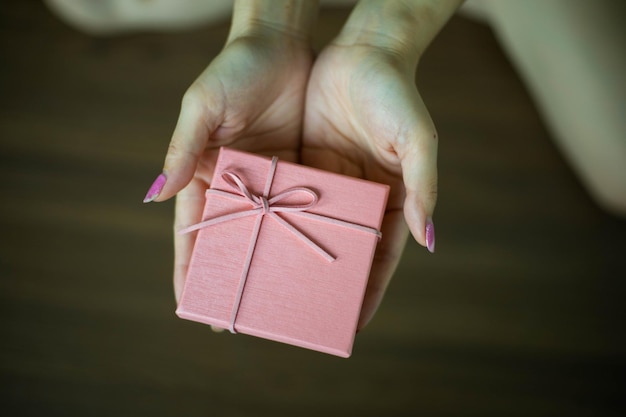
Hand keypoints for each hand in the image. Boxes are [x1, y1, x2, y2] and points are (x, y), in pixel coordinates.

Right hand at [147, 29, 313, 300]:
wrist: (284, 42)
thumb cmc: (235, 68)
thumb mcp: (204, 105)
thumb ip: (184, 147)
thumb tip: (156, 193)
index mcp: (208, 172)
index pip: (194, 229)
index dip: (190, 267)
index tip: (189, 305)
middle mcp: (239, 184)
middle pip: (233, 240)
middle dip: (234, 276)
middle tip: (239, 318)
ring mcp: (272, 181)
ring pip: (271, 233)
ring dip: (275, 264)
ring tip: (282, 302)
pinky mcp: (303, 171)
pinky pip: (305, 210)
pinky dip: (308, 236)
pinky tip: (316, 262)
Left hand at [302, 42, 437, 329]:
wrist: (362, 48)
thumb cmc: (397, 92)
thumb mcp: (416, 139)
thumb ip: (424, 187)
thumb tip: (428, 240)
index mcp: (391, 199)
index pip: (381, 256)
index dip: (370, 290)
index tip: (354, 323)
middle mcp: (359, 198)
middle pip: (342, 250)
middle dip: (326, 282)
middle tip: (305, 318)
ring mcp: (329, 183)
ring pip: (311, 230)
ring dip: (294, 259)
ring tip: (274, 292)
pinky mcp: (304, 164)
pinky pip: (287, 200)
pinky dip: (274, 224)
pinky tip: (257, 246)